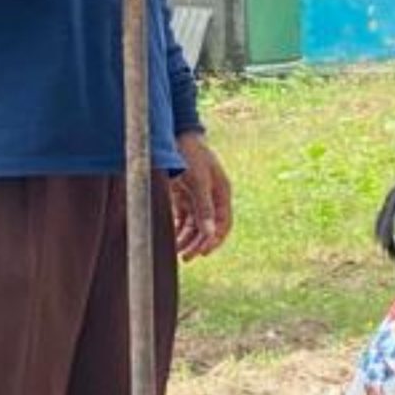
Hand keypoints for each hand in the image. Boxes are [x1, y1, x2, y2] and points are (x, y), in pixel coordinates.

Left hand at [172, 132, 232, 258]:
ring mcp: (197, 197)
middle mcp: (212, 197)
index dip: (214, 240)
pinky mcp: (183, 196)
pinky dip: (178, 229)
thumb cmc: (191, 155)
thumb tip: (210, 233)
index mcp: (222, 193)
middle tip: (186, 258)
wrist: (174, 136)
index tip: (202, 253)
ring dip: (187, 239)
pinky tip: (171, 239)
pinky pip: (183, 219)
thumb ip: (204, 209)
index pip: (223, 223)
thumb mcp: (199, 182)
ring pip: (195, 225)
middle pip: (208, 227)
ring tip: (177, 251)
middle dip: (198, 243)